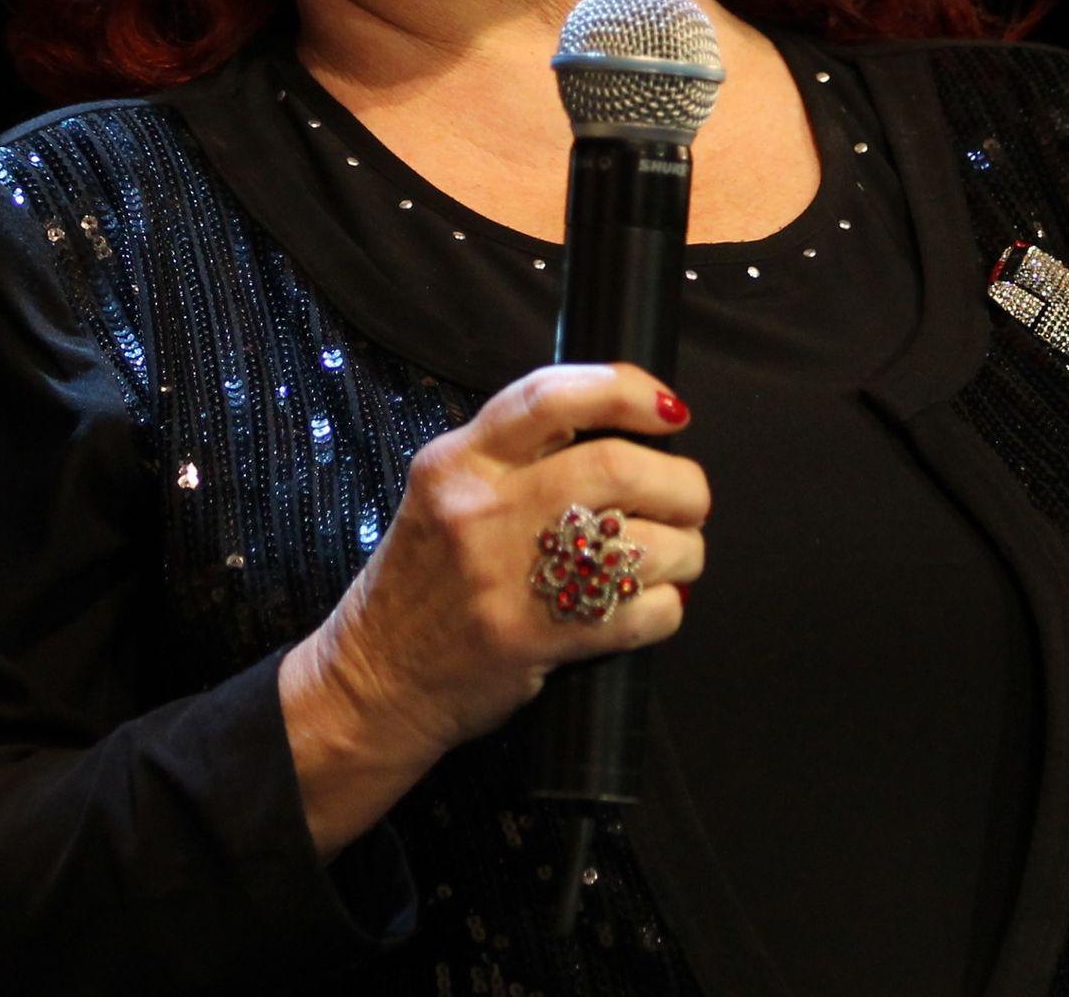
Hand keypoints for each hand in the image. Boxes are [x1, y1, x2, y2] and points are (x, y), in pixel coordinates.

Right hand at [303, 361, 706, 763]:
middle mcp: (483, 507)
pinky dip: (667, 607)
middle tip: (690, 498)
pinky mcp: (535, 638)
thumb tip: (622, 434)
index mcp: (459, 461)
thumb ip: (514, 457)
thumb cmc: (423, 581)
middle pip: (618, 467)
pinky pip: (639, 612)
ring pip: (641, 541)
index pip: (553, 396)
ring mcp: (508, 575)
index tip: (671, 410)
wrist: (378, 676)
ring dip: (684, 550)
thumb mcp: (446, 493)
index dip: (629, 391)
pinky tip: (656, 604)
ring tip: (679, 557)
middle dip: (680, 482)